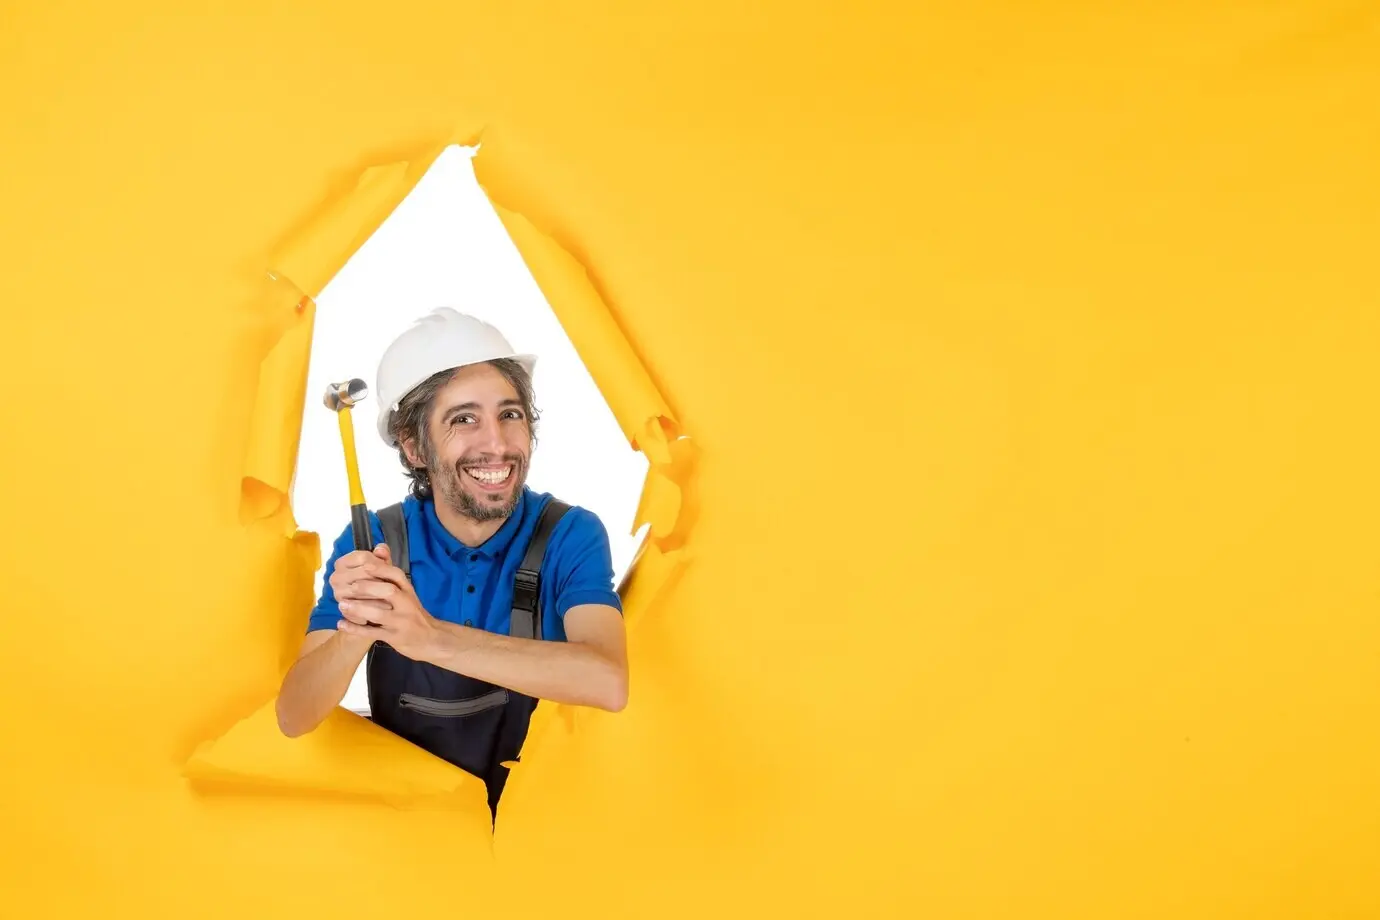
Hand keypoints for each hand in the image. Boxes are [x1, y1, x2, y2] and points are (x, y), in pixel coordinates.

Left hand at [333, 543, 441, 661]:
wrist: (431, 638)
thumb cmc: (413, 612)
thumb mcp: (407, 592)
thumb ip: (391, 572)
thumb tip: (380, 547)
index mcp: (408, 591)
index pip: (397, 575)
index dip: (381, 569)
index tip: (365, 565)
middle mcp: (407, 604)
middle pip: (389, 592)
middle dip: (368, 587)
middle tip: (350, 586)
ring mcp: (400, 622)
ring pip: (379, 613)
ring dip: (359, 608)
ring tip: (342, 604)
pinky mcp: (394, 638)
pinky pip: (373, 632)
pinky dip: (356, 628)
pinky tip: (342, 623)